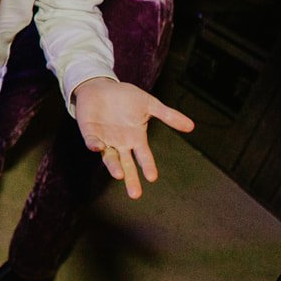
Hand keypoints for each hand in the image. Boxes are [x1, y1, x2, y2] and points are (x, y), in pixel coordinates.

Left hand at [72, 77, 193, 198]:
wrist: (100, 87)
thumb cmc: (125, 97)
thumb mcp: (149, 104)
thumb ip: (168, 116)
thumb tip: (192, 126)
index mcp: (136, 138)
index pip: (144, 156)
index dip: (148, 166)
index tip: (152, 177)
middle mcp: (121, 143)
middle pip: (127, 164)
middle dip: (131, 178)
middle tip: (135, 194)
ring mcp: (104, 139)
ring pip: (109, 157)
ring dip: (113, 166)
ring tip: (119, 175)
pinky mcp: (89, 132)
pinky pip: (91, 141)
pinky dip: (94, 144)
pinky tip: (97, 147)